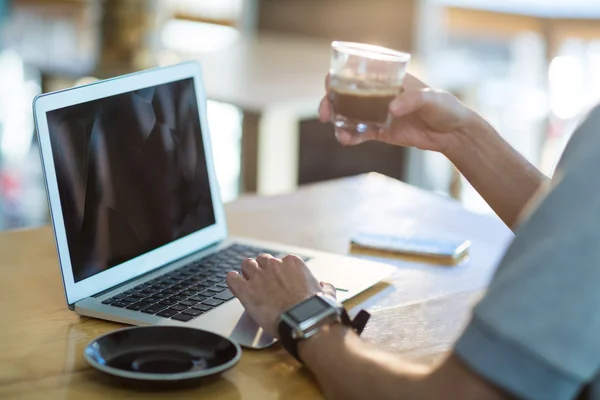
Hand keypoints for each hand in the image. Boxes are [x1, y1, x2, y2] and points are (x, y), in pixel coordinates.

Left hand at [226, 254, 335, 337]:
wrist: (302, 321)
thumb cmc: (314, 310)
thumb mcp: (326, 294)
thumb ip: (324, 286)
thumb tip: (324, 286)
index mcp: (293, 263)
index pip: (279, 261)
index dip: (277, 271)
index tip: (278, 280)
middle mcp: (274, 265)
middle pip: (262, 260)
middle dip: (261, 269)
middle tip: (262, 280)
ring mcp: (259, 276)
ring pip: (246, 265)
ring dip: (247, 272)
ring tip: (247, 281)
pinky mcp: (246, 290)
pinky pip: (232, 279)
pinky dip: (232, 280)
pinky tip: (233, 283)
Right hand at [318, 74, 478, 153]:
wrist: (453, 133)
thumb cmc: (445, 107)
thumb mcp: (432, 98)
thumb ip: (412, 100)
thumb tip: (390, 108)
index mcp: (387, 79)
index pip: (358, 73)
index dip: (338, 78)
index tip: (329, 87)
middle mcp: (379, 94)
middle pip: (346, 95)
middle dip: (330, 103)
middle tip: (325, 115)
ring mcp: (378, 113)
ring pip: (349, 116)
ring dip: (339, 124)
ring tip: (340, 135)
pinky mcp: (381, 131)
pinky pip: (360, 133)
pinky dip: (350, 137)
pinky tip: (346, 141)